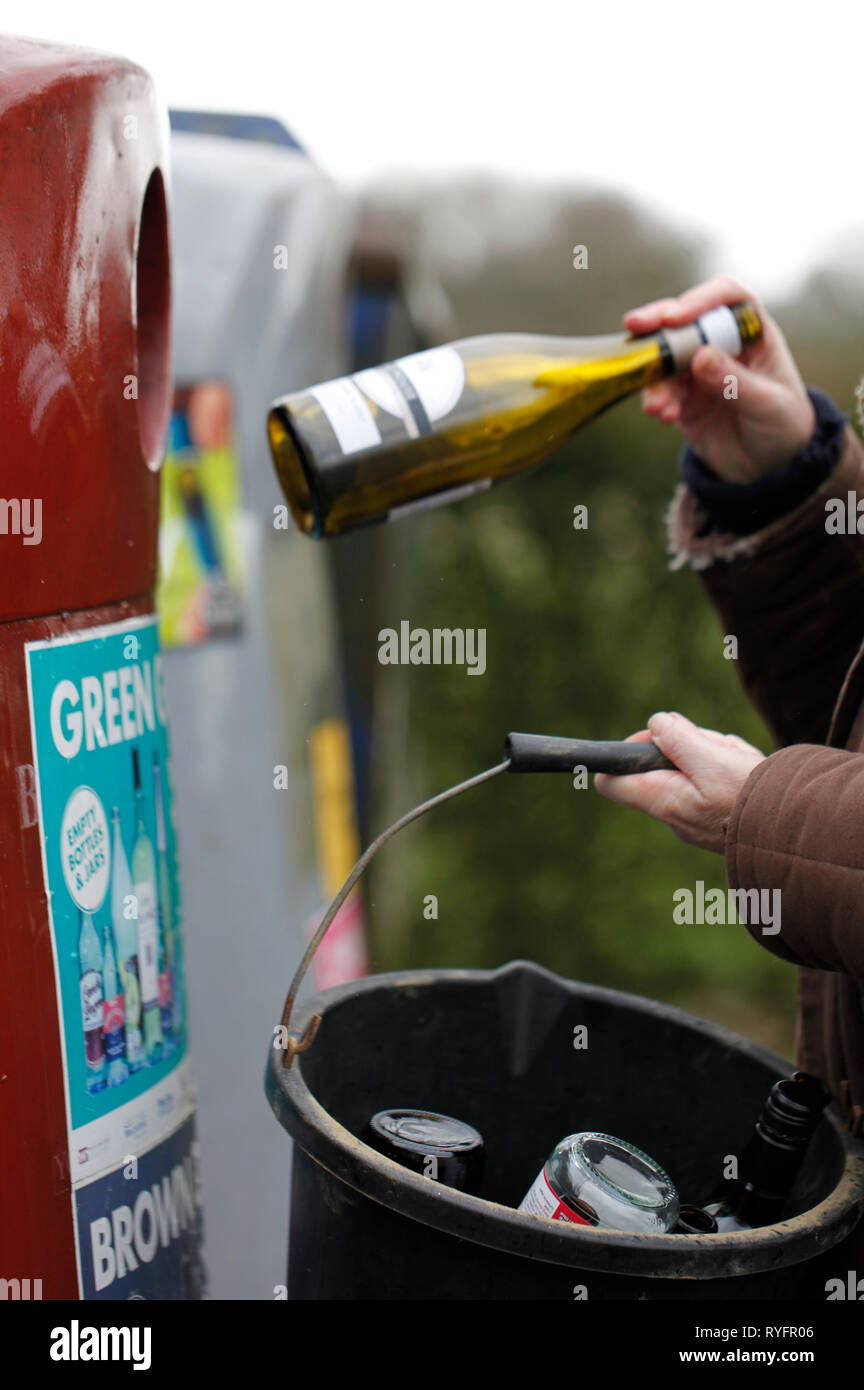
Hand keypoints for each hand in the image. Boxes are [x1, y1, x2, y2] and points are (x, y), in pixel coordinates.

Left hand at [593, 711, 765, 853]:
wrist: (797, 831)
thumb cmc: (752, 798)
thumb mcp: (712, 759)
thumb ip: (678, 739)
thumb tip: (656, 724)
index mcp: (662, 800)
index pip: (611, 781)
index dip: (626, 751)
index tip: (654, 737)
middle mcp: (672, 814)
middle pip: (658, 766)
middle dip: (685, 746)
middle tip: (712, 748)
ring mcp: (693, 818)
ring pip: (690, 768)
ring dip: (713, 754)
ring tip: (739, 764)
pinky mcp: (715, 818)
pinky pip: (713, 781)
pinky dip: (729, 768)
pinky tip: (748, 773)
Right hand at [623, 276, 815, 483]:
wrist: (770, 468)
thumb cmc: (783, 426)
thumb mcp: (768, 404)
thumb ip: (735, 381)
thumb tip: (701, 357)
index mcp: (753, 333)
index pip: (726, 299)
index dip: (701, 300)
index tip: (677, 316)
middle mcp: (722, 344)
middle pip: (686, 319)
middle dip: (658, 322)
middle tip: (635, 325)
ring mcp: (698, 371)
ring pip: (666, 357)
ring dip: (655, 377)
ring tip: (657, 405)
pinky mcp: (682, 398)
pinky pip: (660, 390)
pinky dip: (657, 400)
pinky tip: (664, 415)